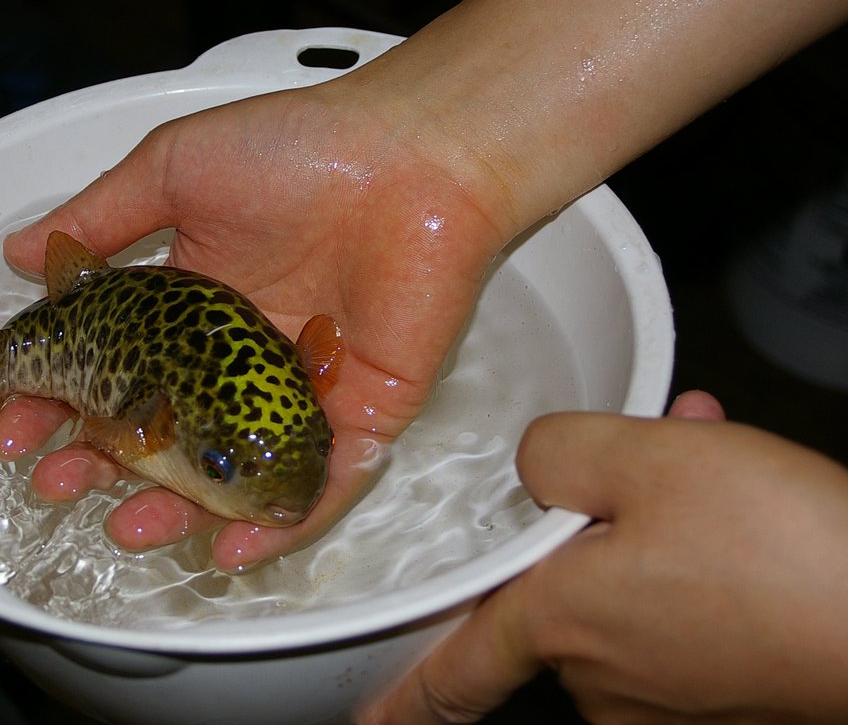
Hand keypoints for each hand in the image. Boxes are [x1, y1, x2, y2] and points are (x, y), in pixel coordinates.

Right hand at [0, 80, 514, 571]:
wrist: (413, 155)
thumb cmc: (299, 148)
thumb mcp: (174, 170)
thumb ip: (100, 216)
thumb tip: (18, 253)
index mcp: (193, 302)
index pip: (114, 366)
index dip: (61, 401)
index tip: (15, 427)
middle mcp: (240, 354)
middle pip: (164, 431)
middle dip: (106, 468)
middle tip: (60, 486)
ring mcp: (297, 389)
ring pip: (232, 469)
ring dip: (179, 508)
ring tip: (129, 527)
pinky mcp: (361, 413)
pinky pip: (317, 482)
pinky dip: (277, 522)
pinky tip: (229, 550)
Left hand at [362, 390, 847, 722]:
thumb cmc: (779, 549)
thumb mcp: (644, 458)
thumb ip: (557, 453)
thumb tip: (536, 471)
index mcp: (563, 626)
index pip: (458, 672)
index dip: (409, 699)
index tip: (373, 722)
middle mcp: (607, 679)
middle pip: (562, 596)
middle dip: (592, 526)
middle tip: (648, 467)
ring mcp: (673, 700)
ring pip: (631, 591)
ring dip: (658, 529)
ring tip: (718, 473)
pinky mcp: (730, 698)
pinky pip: (685, 613)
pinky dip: (701, 561)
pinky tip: (748, 513)